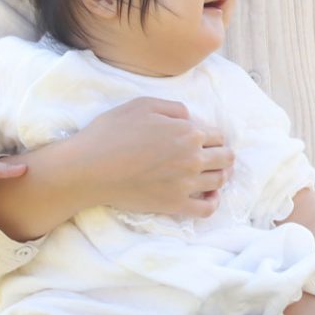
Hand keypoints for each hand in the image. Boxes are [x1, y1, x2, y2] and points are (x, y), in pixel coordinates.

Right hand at [69, 97, 233, 218]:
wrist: (89, 168)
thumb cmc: (112, 132)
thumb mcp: (143, 105)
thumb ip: (174, 109)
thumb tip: (190, 118)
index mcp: (189, 132)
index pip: (217, 135)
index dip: (211, 137)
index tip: (203, 141)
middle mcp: (193, 158)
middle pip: (226, 158)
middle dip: (222, 155)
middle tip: (211, 157)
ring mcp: (186, 183)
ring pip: (220, 181)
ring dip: (220, 176)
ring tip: (211, 175)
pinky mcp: (174, 204)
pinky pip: (207, 209)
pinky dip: (213, 203)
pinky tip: (208, 197)